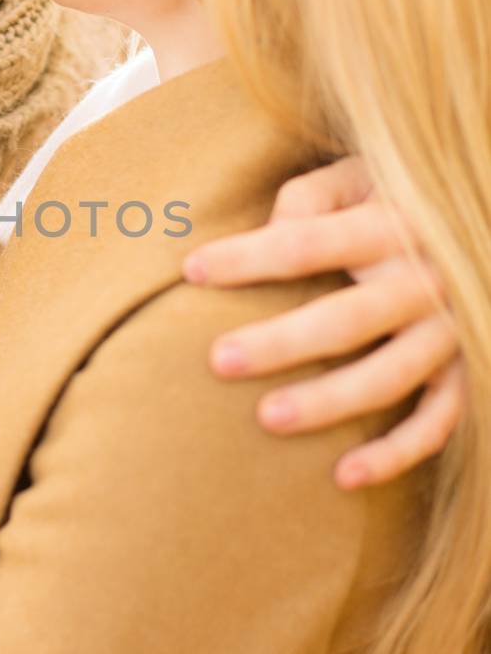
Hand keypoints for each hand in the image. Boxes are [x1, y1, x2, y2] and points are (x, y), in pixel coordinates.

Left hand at [182, 156, 464, 487]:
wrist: (477, 226)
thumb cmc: (393, 201)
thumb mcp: (359, 176)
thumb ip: (311, 196)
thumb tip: (268, 230)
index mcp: (394, 223)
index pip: (309, 242)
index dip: (248, 257)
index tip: (191, 271)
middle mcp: (427, 279)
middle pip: (348, 318)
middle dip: (282, 342)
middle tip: (218, 360)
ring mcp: (451, 331)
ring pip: (390, 376)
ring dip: (330, 402)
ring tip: (266, 418)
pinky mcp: (466, 373)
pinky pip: (438, 422)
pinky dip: (397, 454)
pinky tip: (344, 476)